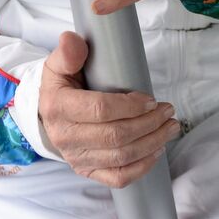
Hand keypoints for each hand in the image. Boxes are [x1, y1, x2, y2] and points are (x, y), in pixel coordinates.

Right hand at [38, 32, 180, 187]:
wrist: (49, 113)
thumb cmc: (61, 84)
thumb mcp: (58, 64)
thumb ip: (68, 52)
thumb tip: (72, 40)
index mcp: (58, 107)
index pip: (99, 110)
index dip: (130, 106)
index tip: (151, 99)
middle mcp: (65, 137)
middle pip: (115, 136)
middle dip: (149, 124)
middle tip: (168, 110)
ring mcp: (77, 158)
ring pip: (121, 157)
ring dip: (152, 142)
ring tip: (170, 127)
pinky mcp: (87, 171)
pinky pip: (118, 178)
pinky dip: (141, 167)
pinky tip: (157, 151)